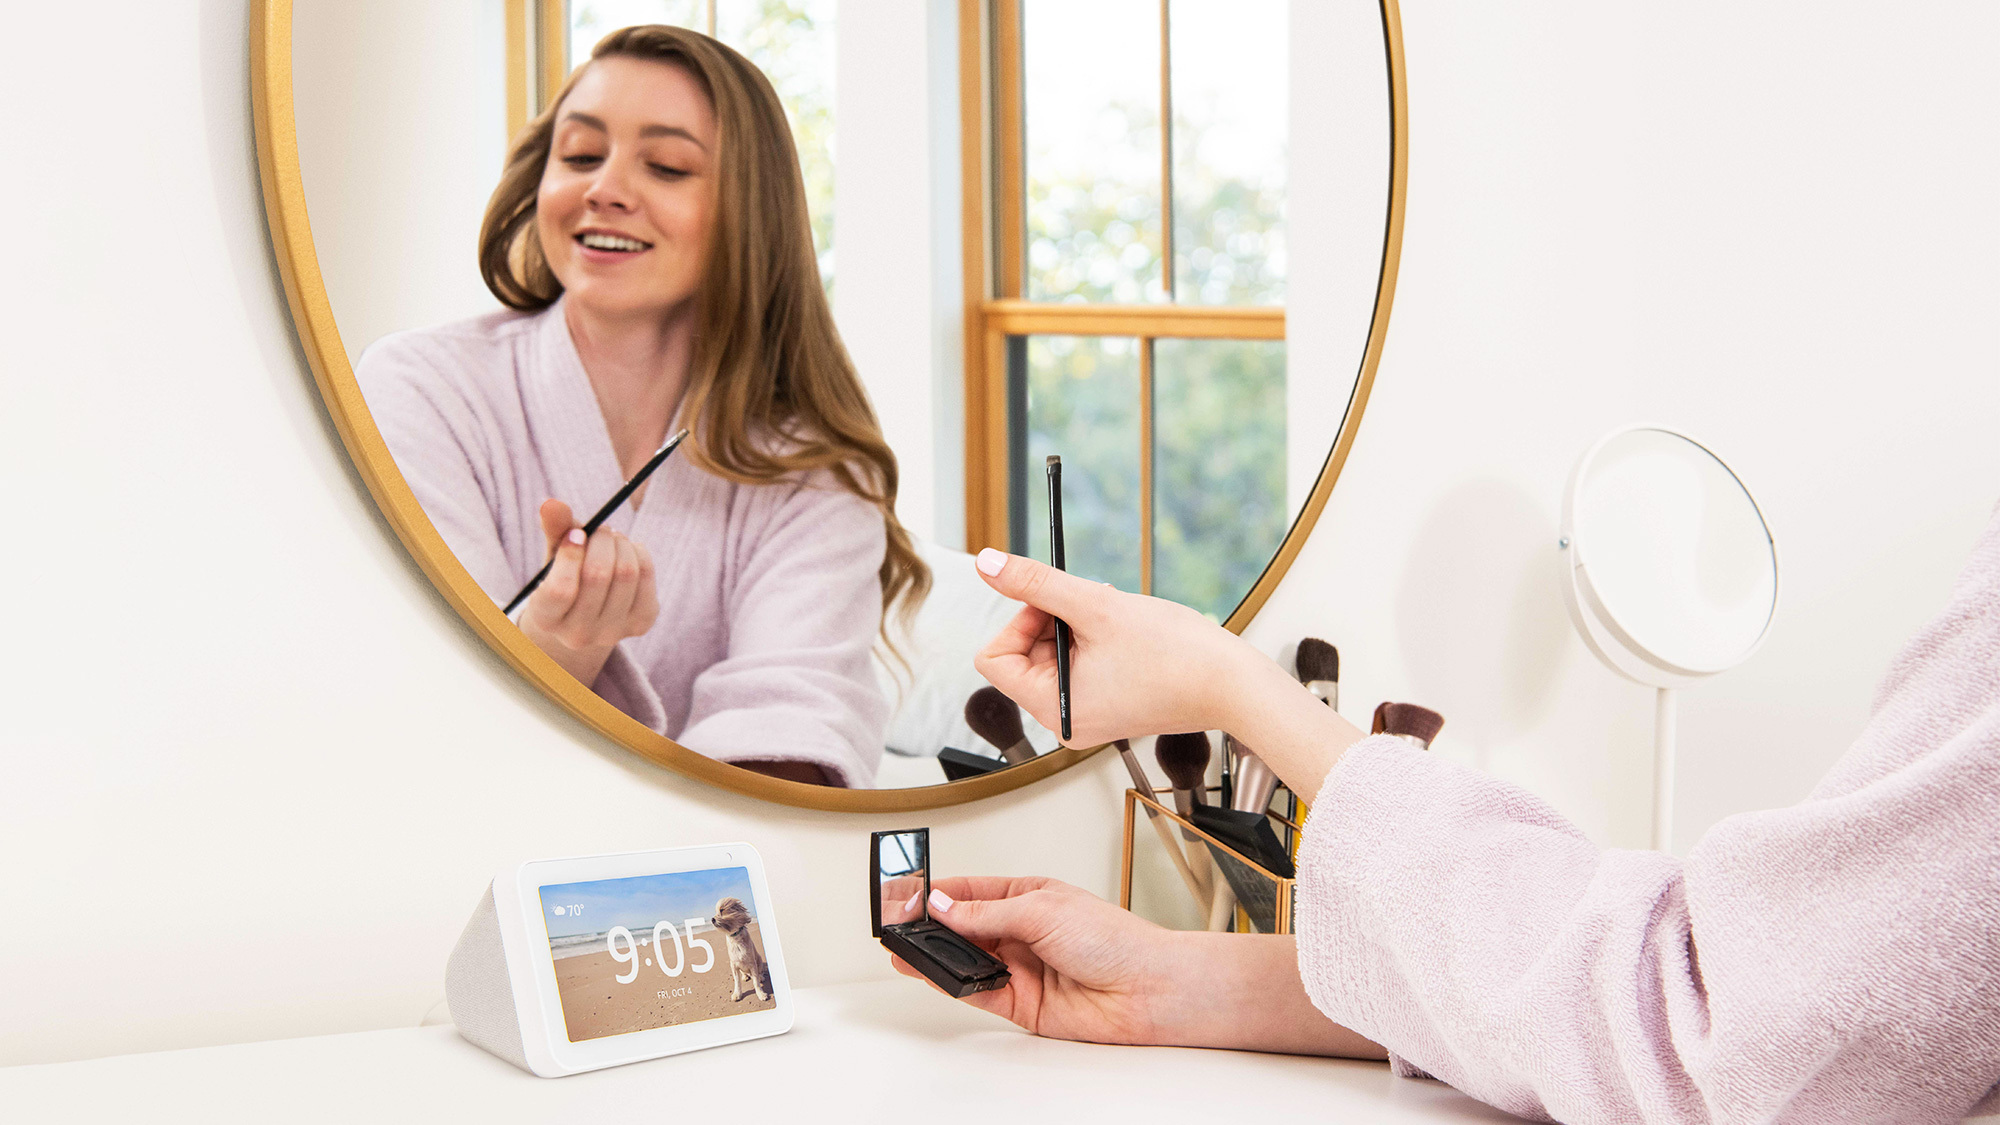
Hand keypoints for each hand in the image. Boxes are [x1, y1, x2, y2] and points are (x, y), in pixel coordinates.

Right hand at [518, 499, 658, 685]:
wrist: (589, 614)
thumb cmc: (566, 576)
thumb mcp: (555, 555)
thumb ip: (554, 530)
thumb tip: (551, 503)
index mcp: (545, 618)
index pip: (560, 589)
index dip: (571, 555)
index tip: (577, 534)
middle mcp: (577, 635)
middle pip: (598, 575)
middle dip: (601, 540)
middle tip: (601, 529)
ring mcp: (611, 632)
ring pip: (626, 573)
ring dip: (621, 544)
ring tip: (613, 540)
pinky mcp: (641, 624)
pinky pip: (646, 576)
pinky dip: (639, 553)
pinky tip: (629, 552)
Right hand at [890, 875, 1175, 1044]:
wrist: (1145, 990)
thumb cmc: (1115, 939)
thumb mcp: (1042, 910)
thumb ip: (986, 912)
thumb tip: (944, 905)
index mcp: (1029, 896)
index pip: (971, 891)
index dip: (939, 893)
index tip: (909, 894)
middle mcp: (1021, 932)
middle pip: (962, 927)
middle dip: (931, 926)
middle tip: (898, 924)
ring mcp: (1019, 968)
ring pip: (965, 961)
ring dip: (936, 956)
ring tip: (906, 950)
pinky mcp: (1020, 1003)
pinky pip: (977, 991)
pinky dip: (953, 984)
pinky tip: (935, 974)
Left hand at [970, 549, 1364, 802]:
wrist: (1235, 684)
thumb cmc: (1177, 654)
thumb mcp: (1096, 606)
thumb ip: (1036, 583)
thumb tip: (986, 563)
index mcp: (1053, 708)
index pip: (994, 657)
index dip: (1020, 619)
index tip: (1058, 603)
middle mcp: (1064, 720)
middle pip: (1022, 654)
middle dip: (1052, 620)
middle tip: (1093, 605)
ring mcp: (1086, 715)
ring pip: (1052, 654)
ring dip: (1076, 625)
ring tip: (1114, 618)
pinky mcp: (1107, 706)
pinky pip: (1078, 665)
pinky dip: (1093, 640)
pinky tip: (1125, 631)